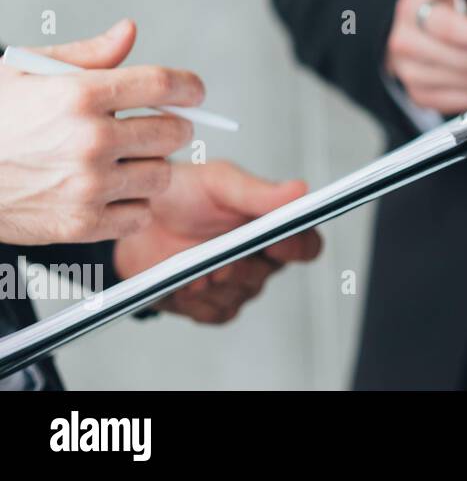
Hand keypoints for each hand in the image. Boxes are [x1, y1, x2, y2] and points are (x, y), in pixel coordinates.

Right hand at [0, 20, 203, 245]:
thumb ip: (88, 54)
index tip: (193, 93)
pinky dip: (132, 204)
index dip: (188, 87)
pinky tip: (109, 192)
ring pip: (162, 175)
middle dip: (171, 126)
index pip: (163, 85)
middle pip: (174, 132)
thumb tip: (128, 31)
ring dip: (151, 167)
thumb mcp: (25, 70)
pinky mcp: (82, 224)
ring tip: (123, 161)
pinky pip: (140, 214)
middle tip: (155, 127)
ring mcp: (88, 185)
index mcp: (79, 96)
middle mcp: (90, 140)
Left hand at [113, 160, 320, 323]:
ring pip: (240, 295)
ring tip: (190, 266)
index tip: (274, 244)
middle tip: (218, 257)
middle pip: (268, 274)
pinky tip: (182, 281)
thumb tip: (298, 190)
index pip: (306, 244)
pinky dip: (197, 300)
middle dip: (240, 267)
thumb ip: (256, 191)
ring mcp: (236, 282)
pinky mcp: (211, 304)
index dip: (297, 247)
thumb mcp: (217, 181)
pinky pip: (217, 313)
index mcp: (270, 224)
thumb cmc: (178, 193)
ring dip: (214, 283)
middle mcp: (259, 256)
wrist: (132, 220)